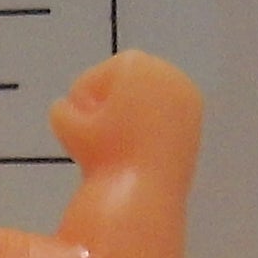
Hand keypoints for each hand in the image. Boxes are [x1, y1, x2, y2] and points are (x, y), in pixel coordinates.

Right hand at [49, 50, 201, 182]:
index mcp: (138, 66)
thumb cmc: (104, 155)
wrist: (145, 192)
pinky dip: (147, 125)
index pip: (99, 76)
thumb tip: (66, 109)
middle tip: (100, 135)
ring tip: (118, 143)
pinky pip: (163, 113)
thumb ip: (62, 110)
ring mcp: (186, 94)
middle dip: (108, 105)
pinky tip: (138, 148)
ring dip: (126, 115)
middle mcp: (167, 72)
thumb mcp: (68, 128)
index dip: (83, 102)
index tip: (84, 127)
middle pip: (125, 82)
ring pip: (144, 98)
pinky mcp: (195, 119)